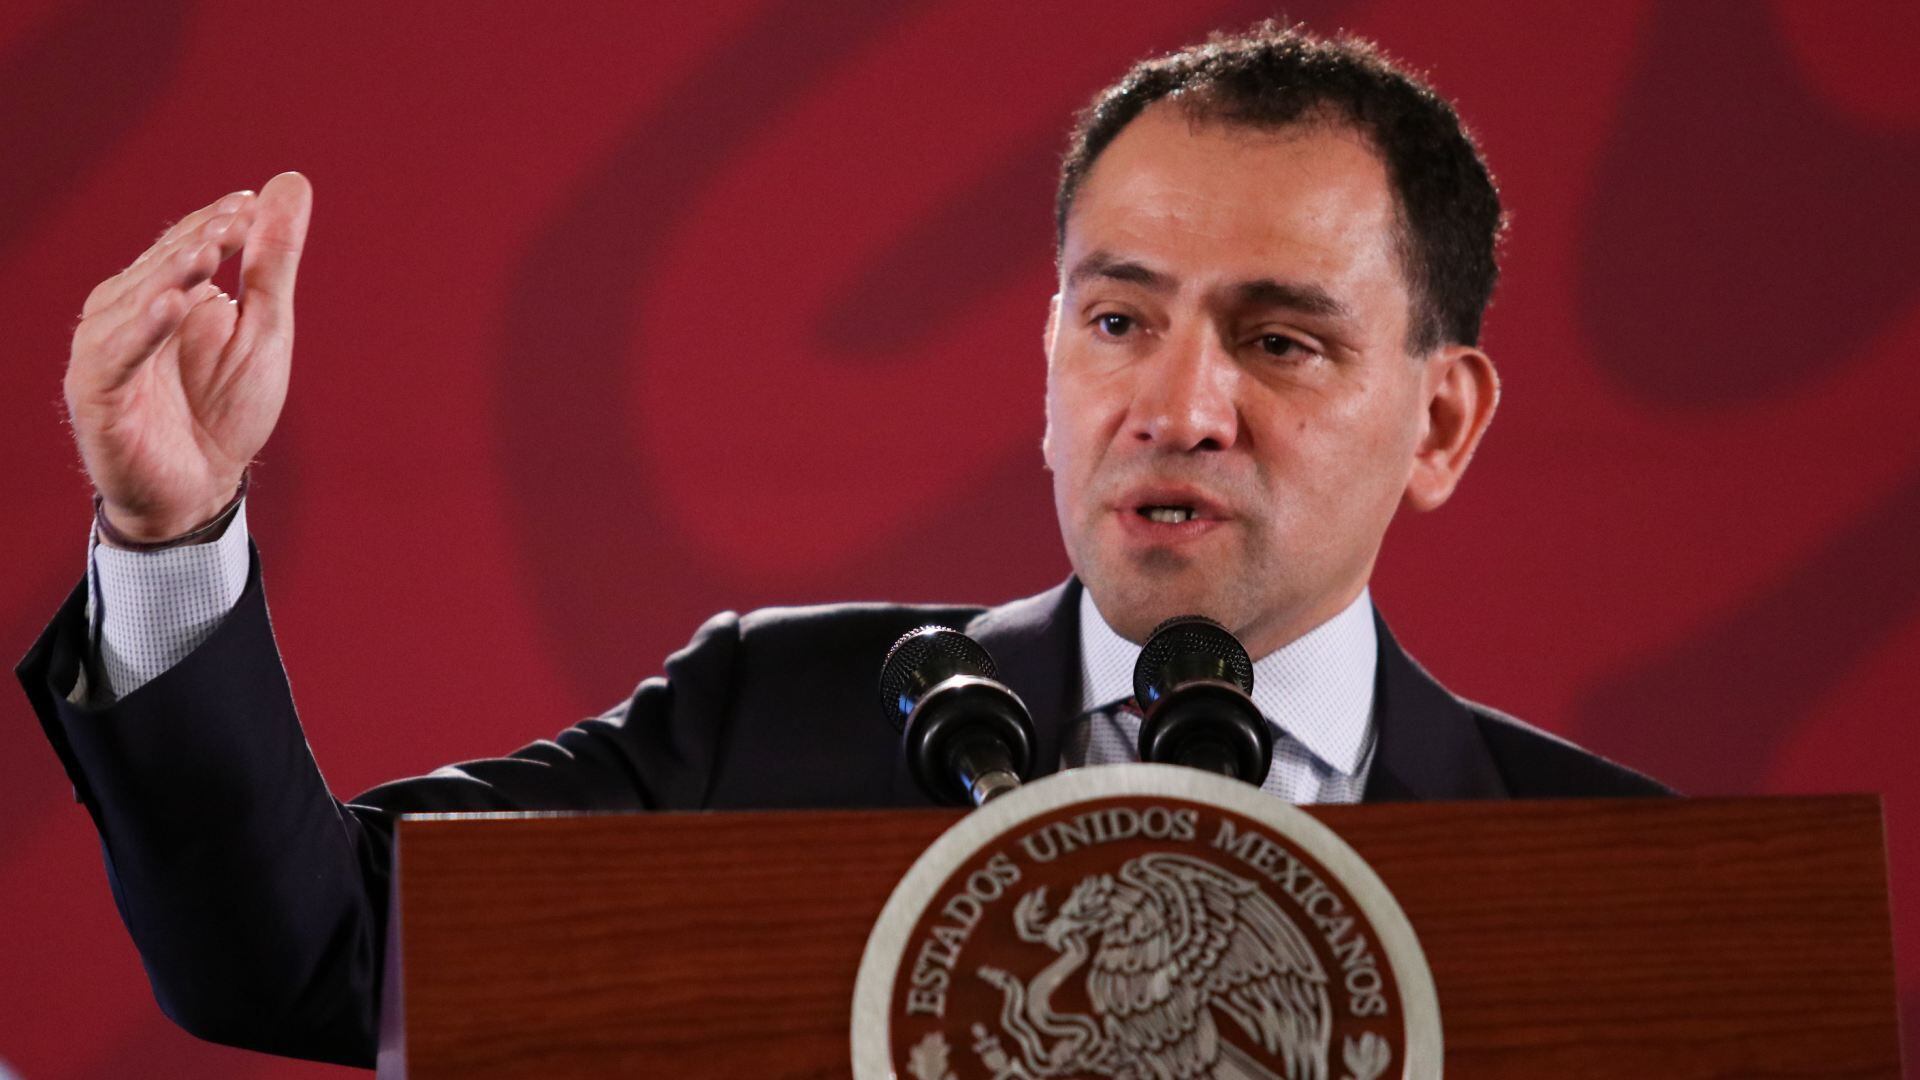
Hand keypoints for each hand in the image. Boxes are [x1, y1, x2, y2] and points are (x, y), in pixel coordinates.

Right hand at [65, 172, 312, 542]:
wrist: (199, 489)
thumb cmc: (226, 408)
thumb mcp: (263, 327)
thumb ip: (272, 259)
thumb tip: (291, 180)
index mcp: (159, 296)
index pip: (183, 246)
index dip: (214, 223)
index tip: (251, 203)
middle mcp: (124, 317)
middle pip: (158, 269)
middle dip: (197, 242)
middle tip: (237, 220)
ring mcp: (106, 355)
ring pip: (133, 304)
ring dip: (170, 275)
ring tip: (208, 253)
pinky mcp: (97, 396)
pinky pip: (116, 357)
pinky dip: (143, 330)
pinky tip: (174, 306)